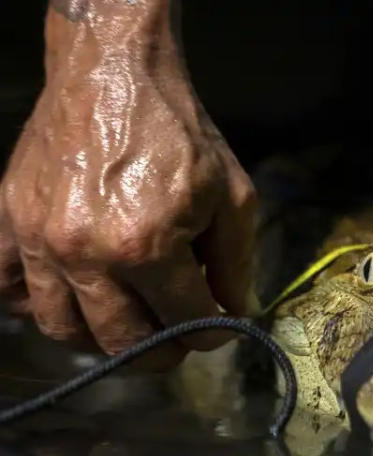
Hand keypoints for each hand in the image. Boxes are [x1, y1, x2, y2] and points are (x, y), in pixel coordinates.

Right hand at [0, 19, 255, 366]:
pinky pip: (9, 289)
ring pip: (63, 328)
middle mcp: (85, 254)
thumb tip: (235, 314)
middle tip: (176, 338)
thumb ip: (236, 265)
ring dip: (101, 337)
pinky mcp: (8, 222)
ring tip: (129, 323)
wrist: (113, 74)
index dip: (214, 333)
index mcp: (147, 247)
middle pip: (122, 341)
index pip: (187, 321)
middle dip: (161, 350)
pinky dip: (40, 304)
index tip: (221, 327)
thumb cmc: (180, 134)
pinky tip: (74, 294)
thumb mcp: (232, 197)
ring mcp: (38, 240)